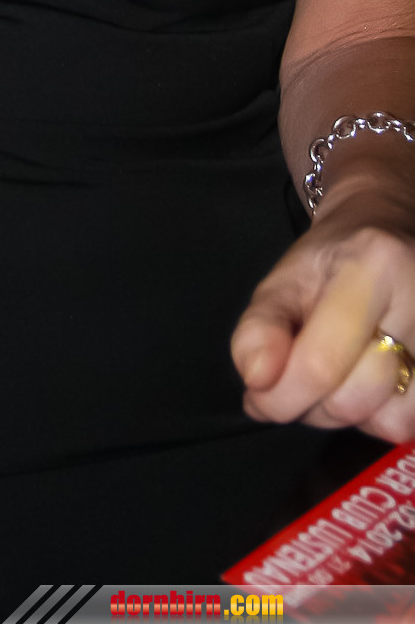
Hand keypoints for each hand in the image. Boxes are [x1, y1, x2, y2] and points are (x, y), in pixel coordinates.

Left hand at [233, 214, 414, 439]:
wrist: (388, 232)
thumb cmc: (333, 259)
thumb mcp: (285, 279)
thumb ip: (260, 328)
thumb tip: (257, 379)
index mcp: (372, 268)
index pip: (322, 362)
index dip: (280, 396)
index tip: (259, 400)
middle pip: (356, 399)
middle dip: (312, 405)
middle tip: (300, 378)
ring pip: (390, 422)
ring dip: (350, 415)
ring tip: (340, 374)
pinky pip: (412, 424)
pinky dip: (381, 416)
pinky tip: (370, 383)